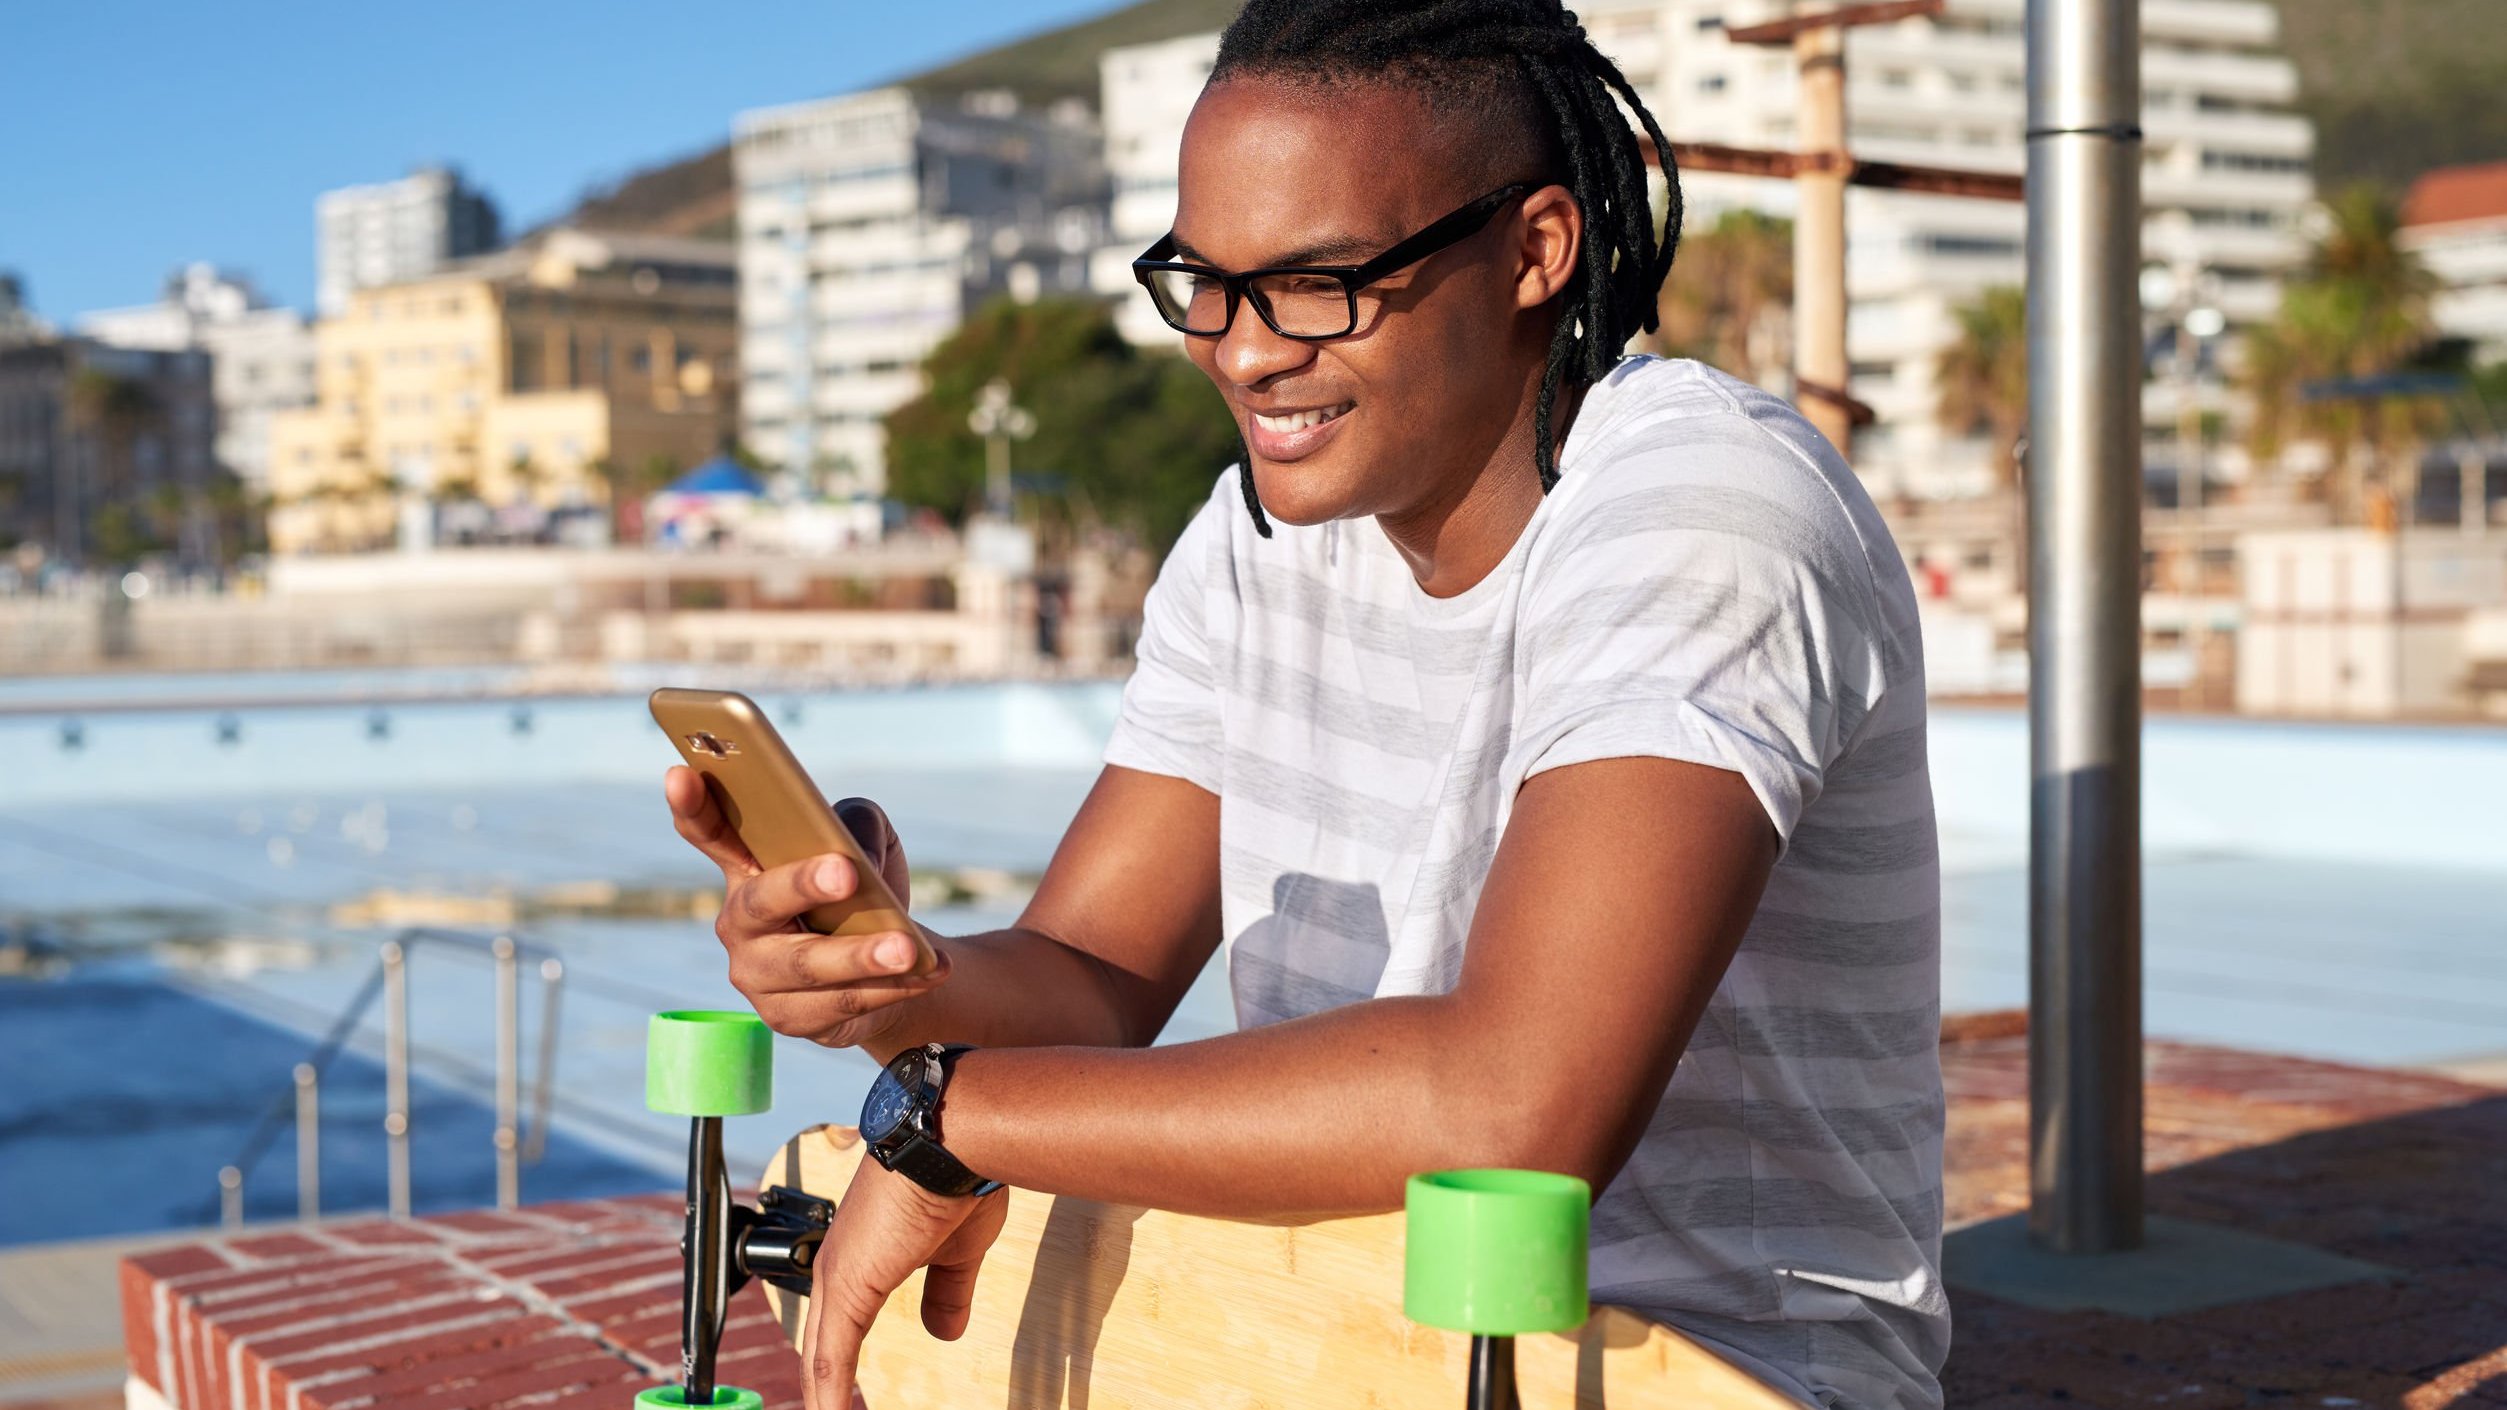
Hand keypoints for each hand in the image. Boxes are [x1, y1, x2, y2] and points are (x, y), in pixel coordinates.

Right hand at [664, 769, 950, 1048]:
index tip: (682, 773)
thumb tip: (858, 858)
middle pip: (761, 902)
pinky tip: (927, 973)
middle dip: (803, 885)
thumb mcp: (869, 842)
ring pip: (807, 965)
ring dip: (861, 956)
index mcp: (748, 867)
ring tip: (909, 948)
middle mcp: (740, 922)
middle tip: (846, 871)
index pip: (709, 833)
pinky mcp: (789, 1019)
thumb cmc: (864, 891)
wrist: (891, 965)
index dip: (691, 806)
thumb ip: (858, 826)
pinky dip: (889, 988)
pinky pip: (839, 1004)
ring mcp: (758, 976)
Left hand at [803, 1157, 1007, 1409]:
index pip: (837, 1329)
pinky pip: (830, 1357)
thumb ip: (947, 1294)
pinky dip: (829, 1396)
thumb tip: (945, 1332)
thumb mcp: (957, 1253)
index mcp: (860, 1257)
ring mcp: (838, 1277)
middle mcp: (838, 1267)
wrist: (956, 1142)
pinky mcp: (848, 1287)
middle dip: (823, 1393)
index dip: (838, 1372)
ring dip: (824, 1400)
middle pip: (819, 1350)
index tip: (844, 1402)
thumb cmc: (957, 1180)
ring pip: (819, 1358)